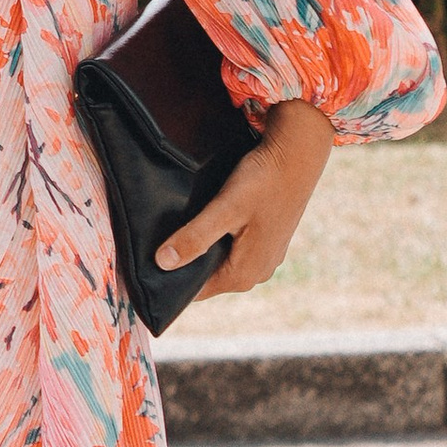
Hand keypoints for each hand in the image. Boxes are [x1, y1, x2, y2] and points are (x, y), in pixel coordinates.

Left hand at [157, 96, 334, 298]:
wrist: (298, 155)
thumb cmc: (263, 181)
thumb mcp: (224, 210)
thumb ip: (195, 238)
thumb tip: (163, 263)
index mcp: (245, 274)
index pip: (196, 291)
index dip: (171, 280)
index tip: (148, 265)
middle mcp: (258, 272)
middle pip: (209, 277)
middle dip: (185, 263)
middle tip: (157, 243)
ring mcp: (266, 257)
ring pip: (221, 261)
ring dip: (202, 249)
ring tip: (179, 230)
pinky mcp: (269, 239)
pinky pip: (235, 248)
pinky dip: (218, 239)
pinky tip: (206, 221)